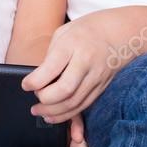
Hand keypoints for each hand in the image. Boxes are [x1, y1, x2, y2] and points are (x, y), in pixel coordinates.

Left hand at [21, 7, 145, 122]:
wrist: (121, 33)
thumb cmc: (85, 30)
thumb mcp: (63, 33)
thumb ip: (50, 55)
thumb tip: (37, 79)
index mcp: (73, 45)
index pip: (52, 68)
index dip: (35, 81)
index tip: (25, 85)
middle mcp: (86, 62)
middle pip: (65, 90)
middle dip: (45, 100)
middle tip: (34, 100)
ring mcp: (96, 77)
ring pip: (74, 103)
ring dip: (54, 112)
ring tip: (38, 112)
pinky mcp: (101, 88)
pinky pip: (83, 106)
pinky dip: (67, 115)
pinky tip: (53, 116)